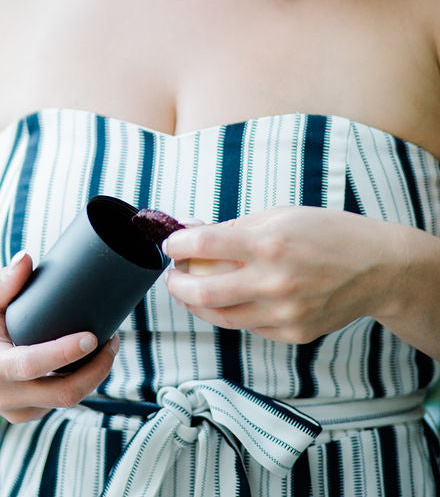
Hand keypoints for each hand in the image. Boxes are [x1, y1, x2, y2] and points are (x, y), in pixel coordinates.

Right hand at [0, 252, 119, 422]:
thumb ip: (2, 282)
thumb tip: (28, 258)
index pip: (32, 365)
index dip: (64, 353)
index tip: (91, 336)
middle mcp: (4, 395)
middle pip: (61, 394)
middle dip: (96, 370)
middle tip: (113, 340)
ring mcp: (15, 410)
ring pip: (65, 402)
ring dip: (94, 376)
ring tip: (109, 344)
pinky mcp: (25, 414)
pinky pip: (59, 403)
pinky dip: (80, 383)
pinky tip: (91, 360)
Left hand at [164, 207, 400, 342]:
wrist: (378, 268)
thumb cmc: (329, 234)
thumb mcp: (280, 215)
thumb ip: (236, 228)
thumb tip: (194, 232)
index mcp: (269, 244)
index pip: (205, 245)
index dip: (179, 244)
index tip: (171, 244)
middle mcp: (274, 282)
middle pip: (203, 292)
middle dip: (177, 284)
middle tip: (173, 275)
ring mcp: (284, 313)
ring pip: (221, 317)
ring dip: (197, 303)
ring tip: (191, 289)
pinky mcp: (293, 334)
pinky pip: (249, 326)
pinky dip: (233, 312)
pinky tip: (232, 298)